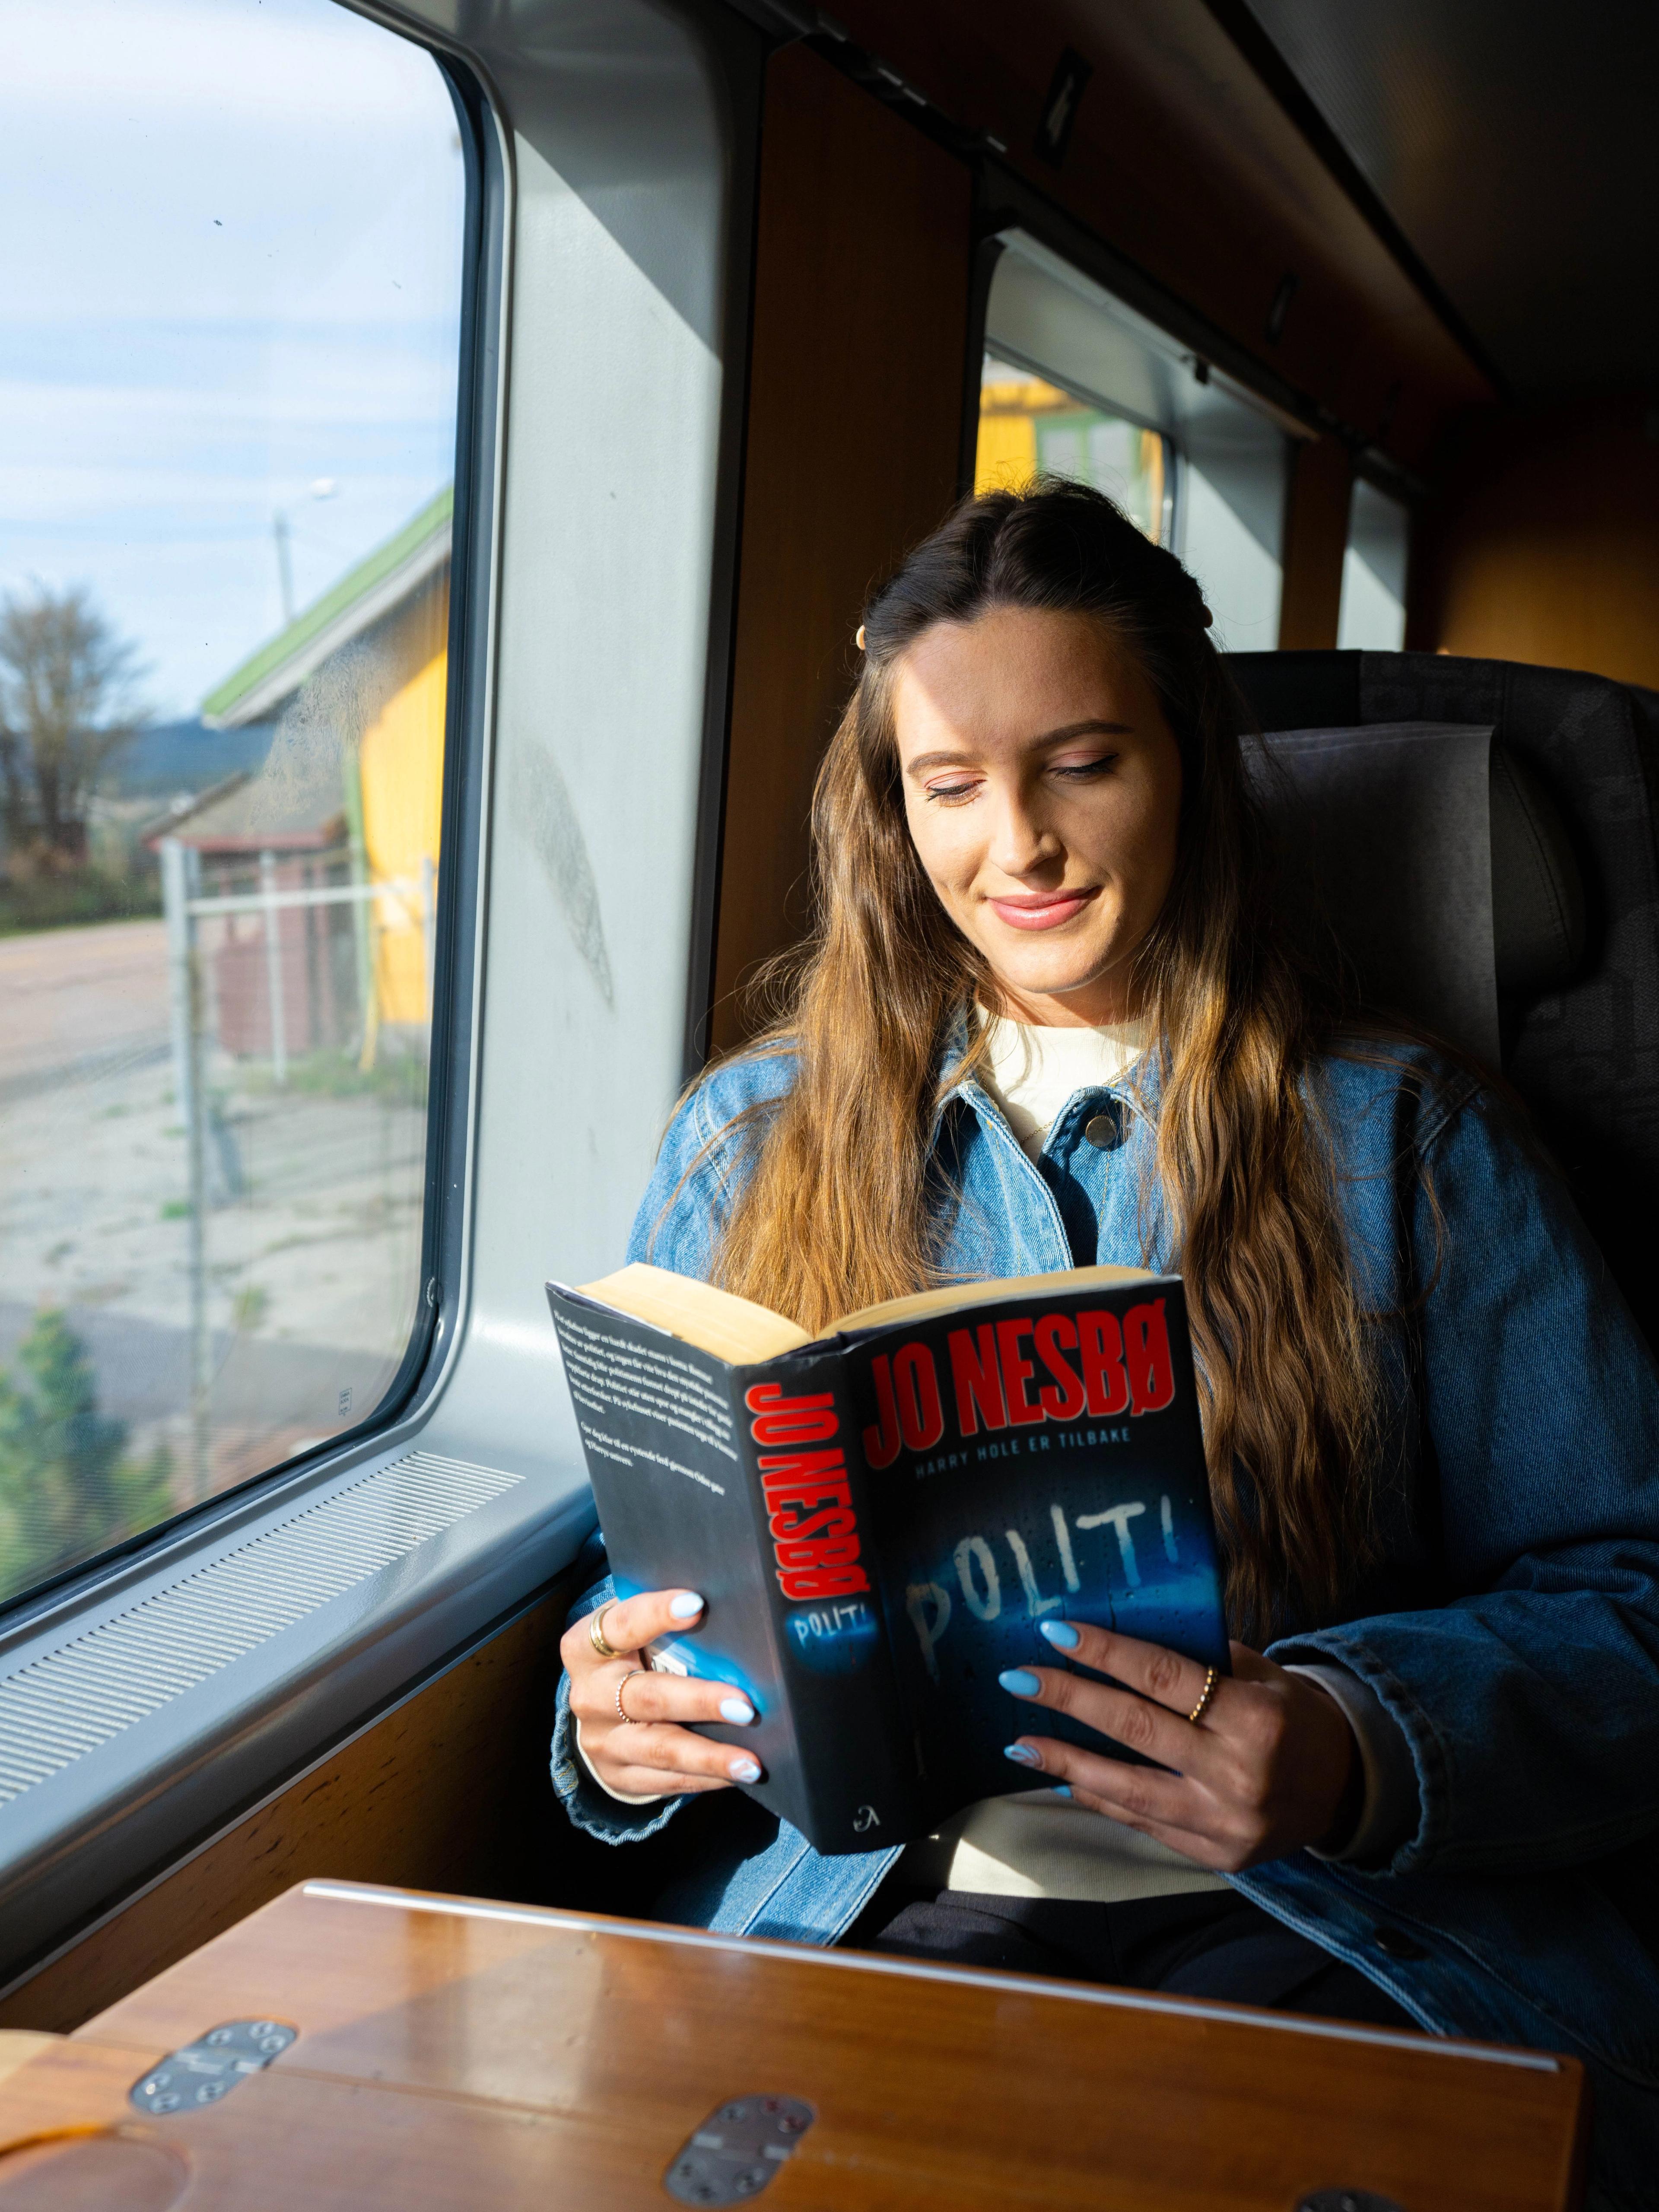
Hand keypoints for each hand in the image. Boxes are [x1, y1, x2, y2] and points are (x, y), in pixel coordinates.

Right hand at [561, 1589, 764, 1799]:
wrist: (598, 1708)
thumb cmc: (631, 1654)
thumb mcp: (633, 1632)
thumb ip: (667, 1626)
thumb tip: (735, 1620)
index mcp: (587, 1647)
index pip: (622, 1624)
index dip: (657, 1613)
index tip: (698, 1605)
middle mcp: (590, 1696)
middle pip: (649, 1697)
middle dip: (700, 1702)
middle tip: (745, 1708)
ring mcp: (601, 1741)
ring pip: (660, 1749)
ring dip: (710, 1757)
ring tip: (751, 1764)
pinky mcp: (617, 1774)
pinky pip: (666, 1780)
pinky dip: (705, 1778)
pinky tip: (736, 1775)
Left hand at [998, 1621, 1359, 1871]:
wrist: (1344, 1789)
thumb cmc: (1293, 1716)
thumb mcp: (1263, 1673)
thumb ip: (1202, 1659)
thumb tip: (1121, 1637)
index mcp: (1255, 1716)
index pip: (1164, 1676)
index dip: (1106, 1653)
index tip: (1055, 1631)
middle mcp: (1238, 1773)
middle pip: (1135, 1729)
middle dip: (1069, 1700)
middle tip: (1018, 1678)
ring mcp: (1224, 1822)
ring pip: (1128, 1789)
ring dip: (1065, 1762)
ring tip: (1018, 1743)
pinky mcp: (1215, 1856)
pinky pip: (1143, 1824)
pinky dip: (1100, 1799)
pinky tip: (1063, 1778)